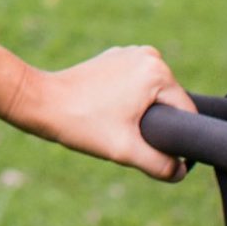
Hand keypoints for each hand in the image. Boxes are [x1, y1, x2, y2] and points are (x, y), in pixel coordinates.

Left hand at [8, 44, 192, 180]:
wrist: (40, 103)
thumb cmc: (80, 123)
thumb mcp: (125, 150)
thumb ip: (160, 164)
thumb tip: (180, 171)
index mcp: (158, 72)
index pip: (186, 113)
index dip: (178, 139)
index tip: (149, 150)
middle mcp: (149, 56)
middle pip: (169, 103)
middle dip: (156, 125)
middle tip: (124, 136)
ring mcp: (131, 54)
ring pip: (152, 97)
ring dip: (141, 115)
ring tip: (113, 123)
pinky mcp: (115, 59)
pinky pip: (135, 87)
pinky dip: (127, 102)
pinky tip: (106, 112)